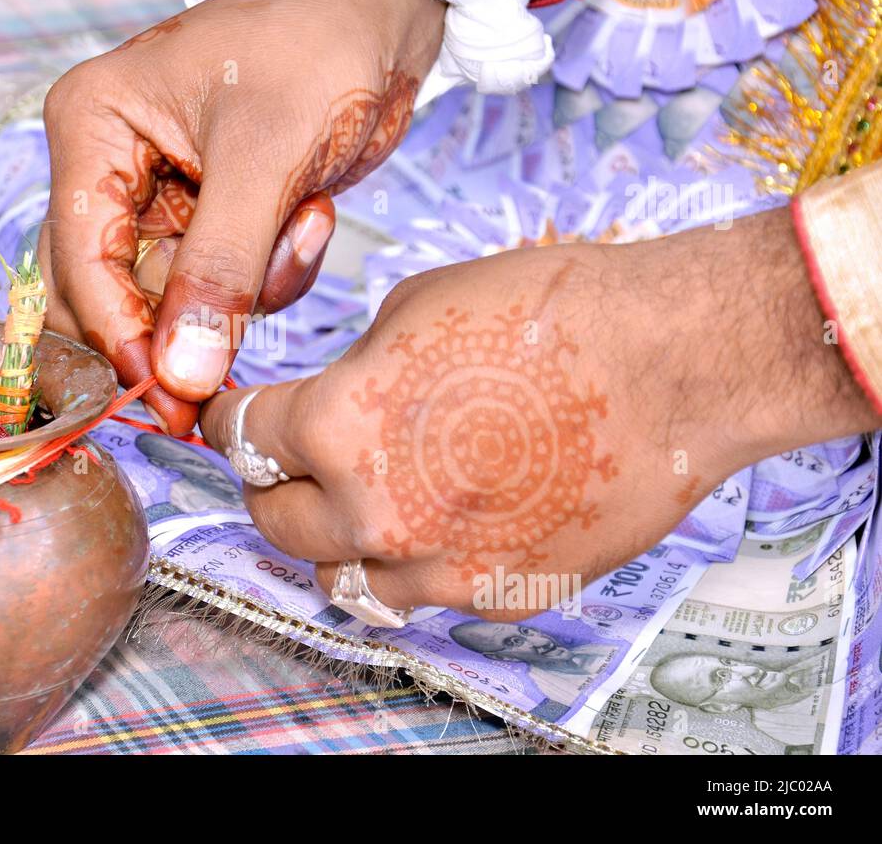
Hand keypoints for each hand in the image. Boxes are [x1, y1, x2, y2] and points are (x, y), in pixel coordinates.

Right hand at [39, 0, 444, 434]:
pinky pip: (224, 288)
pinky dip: (272, 274)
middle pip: (111, 292)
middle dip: (182, 324)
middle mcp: (112, 166)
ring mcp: (162, 198)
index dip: (120, 338)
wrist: (382, 13)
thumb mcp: (266, 156)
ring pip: (176, 301)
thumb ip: (222, 268)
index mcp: (93, 127)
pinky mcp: (211, 219)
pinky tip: (309, 215)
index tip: (169, 399)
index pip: (81, 259)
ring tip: (301, 222)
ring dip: (247, 288)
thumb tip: (181, 374)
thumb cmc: (315, 44)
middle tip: (222, 377)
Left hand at [201, 209, 877, 618]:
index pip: (241, 437)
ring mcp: (436, 564)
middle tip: (288, 457)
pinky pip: (419, 595)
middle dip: (272, 480)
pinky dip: (408, 564)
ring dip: (333, 537)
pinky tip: (428, 525)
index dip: (227, 421)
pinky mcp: (496, 593)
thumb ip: (352, 370)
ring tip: (352, 503)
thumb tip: (332, 397)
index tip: (229, 418)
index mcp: (337, 426)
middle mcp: (374, 510)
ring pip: (338, 575)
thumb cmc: (557, 313)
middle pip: (274, 517)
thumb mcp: (417, 305)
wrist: (673, 362)